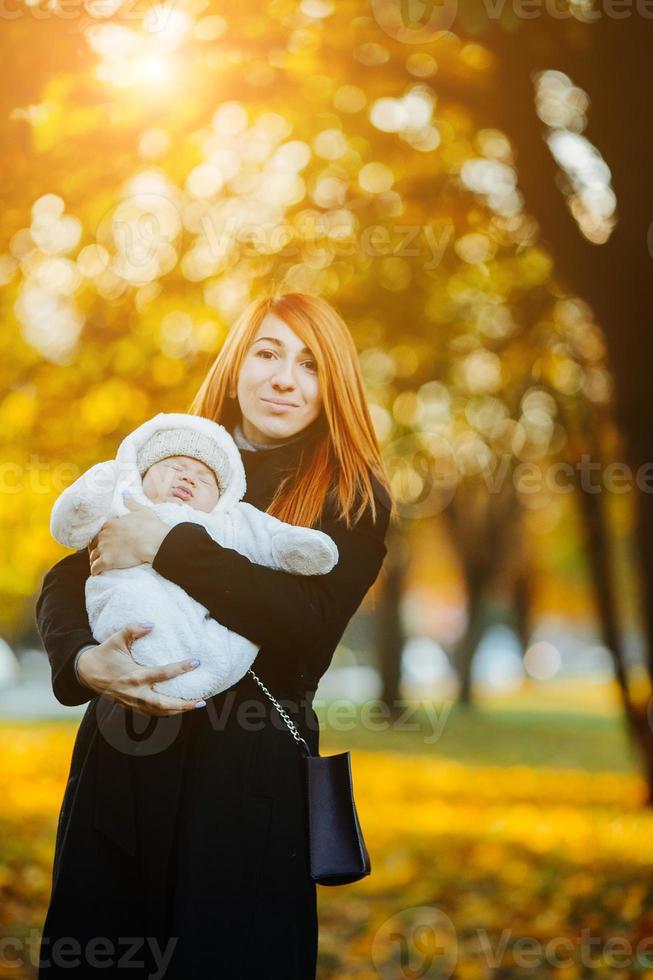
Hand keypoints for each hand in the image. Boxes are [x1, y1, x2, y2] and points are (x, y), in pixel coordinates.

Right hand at [76, 623, 204, 715]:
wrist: (85, 673)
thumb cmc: (104, 654)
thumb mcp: (116, 639)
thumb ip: (132, 629)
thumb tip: (150, 624)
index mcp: (134, 675)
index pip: (162, 674)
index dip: (180, 669)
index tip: (196, 663)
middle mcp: (135, 693)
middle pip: (163, 704)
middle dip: (184, 704)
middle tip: (201, 700)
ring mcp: (133, 702)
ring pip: (159, 712)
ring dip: (178, 710)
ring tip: (196, 705)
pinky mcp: (131, 706)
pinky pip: (151, 713)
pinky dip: (166, 712)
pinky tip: (178, 708)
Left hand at [88, 496, 168, 574]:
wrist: (155, 542)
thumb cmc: (150, 527)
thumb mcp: (142, 511)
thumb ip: (132, 504)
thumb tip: (126, 498)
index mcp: (110, 523)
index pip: (97, 532)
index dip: (99, 539)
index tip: (103, 543)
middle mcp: (104, 535)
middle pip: (93, 545)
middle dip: (95, 550)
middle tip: (99, 555)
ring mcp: (104, 548)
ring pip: (92, 557)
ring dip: (94, 561)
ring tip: (97, 565)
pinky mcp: (107, 561)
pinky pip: (95, 568)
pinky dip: (95, 571)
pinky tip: (96, 573)